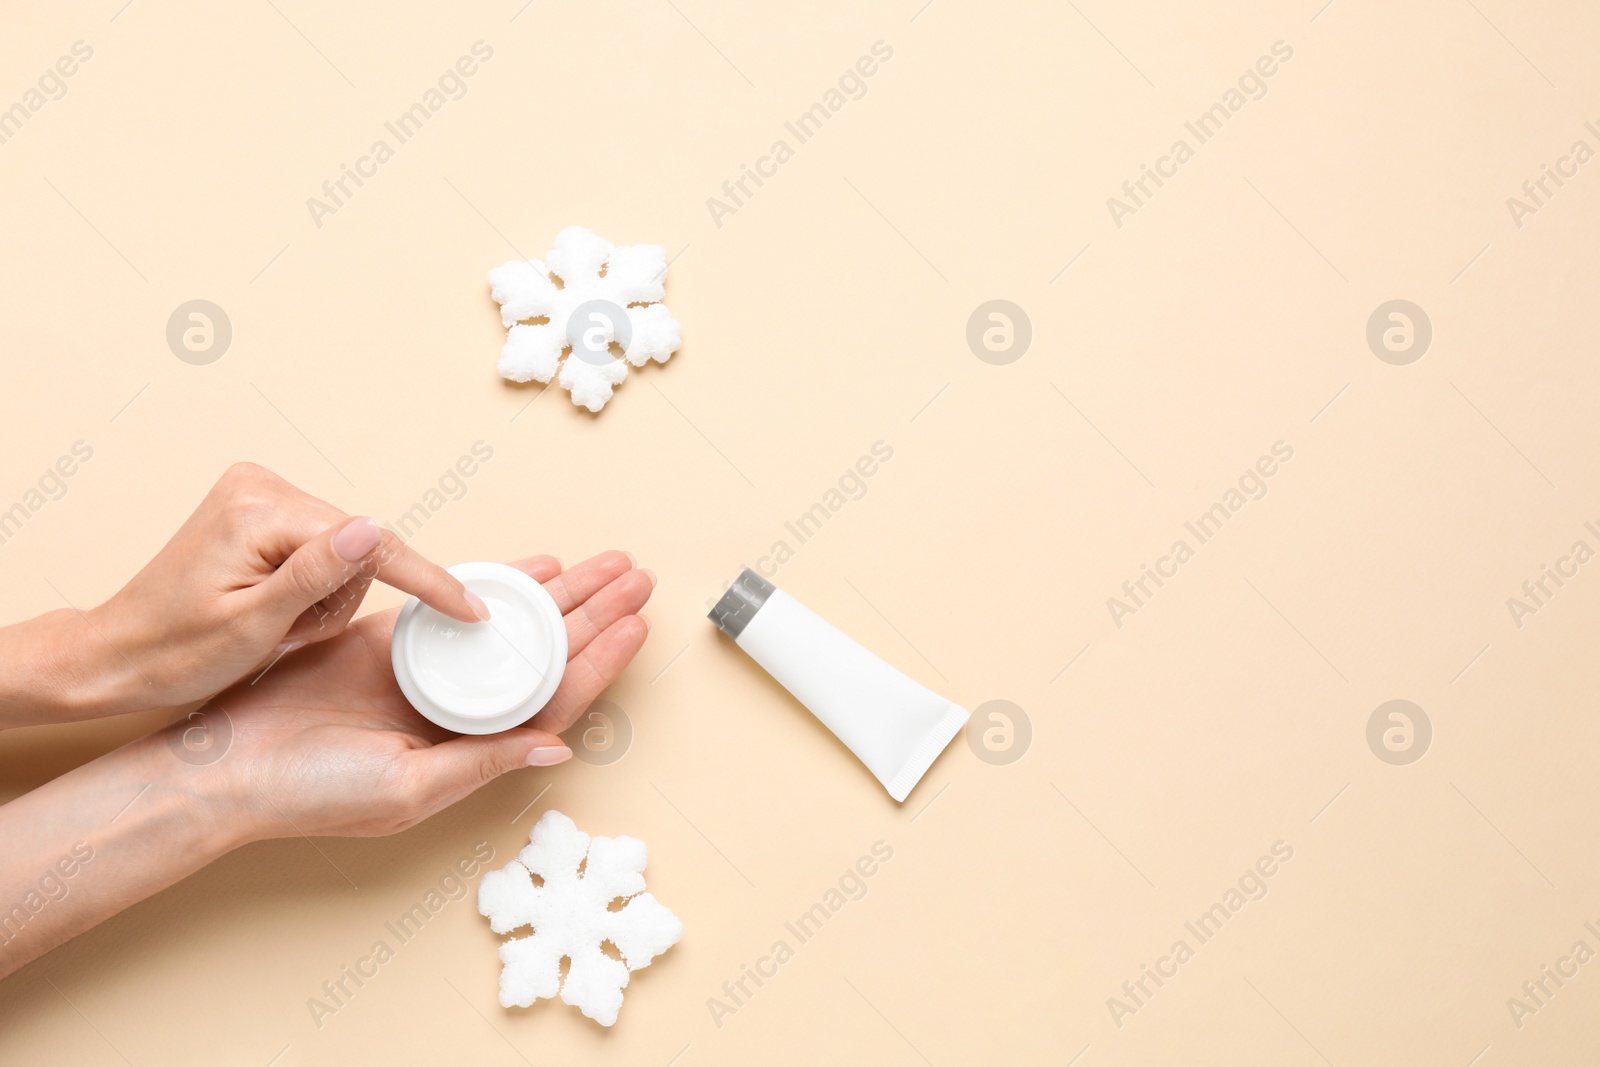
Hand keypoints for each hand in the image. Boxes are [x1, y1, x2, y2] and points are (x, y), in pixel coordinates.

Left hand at [45, 462, 488, 720]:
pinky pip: (322, 546)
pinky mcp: (259, 506)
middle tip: (291, 637)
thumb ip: (314, 576)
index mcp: (259, 512)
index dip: (426, 580)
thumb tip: (371, 531)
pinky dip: (311, 586)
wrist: (116, 653)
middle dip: (340, 601)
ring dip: (325, 598)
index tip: (469, 609)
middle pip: (358, 546)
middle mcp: (260, 485)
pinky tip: (275, 607)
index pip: (369, 543)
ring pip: (345, 549)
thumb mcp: (251, 628)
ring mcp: (258, 491)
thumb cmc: (173, 651)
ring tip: (276, 628)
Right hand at [179, 551, 652, 839]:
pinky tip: (535, 564)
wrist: (227, 764)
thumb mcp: (406, 790)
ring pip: (512, 625)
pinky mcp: (392, 639)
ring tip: (606, 564)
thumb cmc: (310, 795)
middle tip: (638, 576)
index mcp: (473, 749)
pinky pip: (459, 605)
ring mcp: (430, 672)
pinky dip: (497, 583)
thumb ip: (482, 765)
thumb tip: (558, 750)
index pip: (555, 698)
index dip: (599, 662)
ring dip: (559, 594)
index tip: (637, 625)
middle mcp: (461, 710)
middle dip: (595, 614)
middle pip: (545, 653)